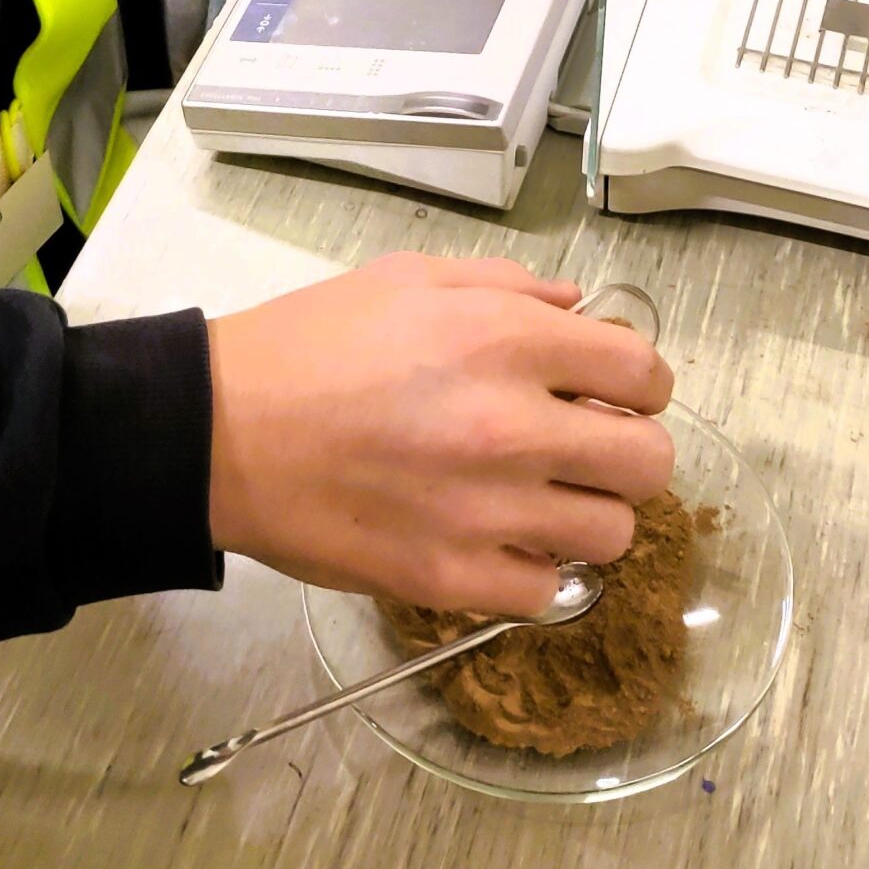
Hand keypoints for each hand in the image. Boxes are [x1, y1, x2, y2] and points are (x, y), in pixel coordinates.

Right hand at [207, 254, 674, 614]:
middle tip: (587, 446)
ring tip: (543, 496)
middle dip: (630, 449)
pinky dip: (535, 567)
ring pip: (612, 534)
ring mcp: (486, 511)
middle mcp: (512, 425)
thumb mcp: (409, 277)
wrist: (219, 431)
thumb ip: (507, 285)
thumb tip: (578, 307)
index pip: (644, 372)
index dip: (640, 381)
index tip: (615, 389)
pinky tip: (498, 538)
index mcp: (505, 338)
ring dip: (589, 512)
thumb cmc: (308, 343)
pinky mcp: (451, 577)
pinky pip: (547, 590)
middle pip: (649, 461)